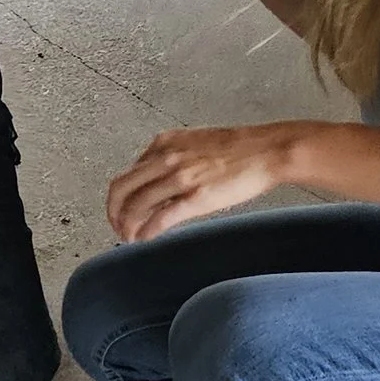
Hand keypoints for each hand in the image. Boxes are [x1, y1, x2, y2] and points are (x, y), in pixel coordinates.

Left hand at [105, 122, 300, 241]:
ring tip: (129, 237)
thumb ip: (169, 158)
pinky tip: (145, 238)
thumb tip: (154, 180)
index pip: (127, 173)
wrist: (266, 151)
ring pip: (136, 205)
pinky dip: (147, 231)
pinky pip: (160, 218)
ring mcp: (180, 177)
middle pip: (121, 189)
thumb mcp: (192, 143)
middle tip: (117, 227)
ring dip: (128, 226)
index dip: (119, 196)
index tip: (120, 210)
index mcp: (164, 143)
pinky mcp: (196, 197)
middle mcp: (166, 158)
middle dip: (113, 212)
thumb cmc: (236, 149)